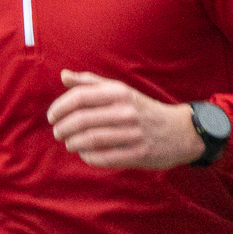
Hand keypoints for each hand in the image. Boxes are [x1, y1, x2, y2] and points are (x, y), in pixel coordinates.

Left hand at [46, 71, 203, 169]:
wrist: (180, 131)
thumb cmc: (142, 109)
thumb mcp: (120, 90)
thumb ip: (91, 83)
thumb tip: (63, 75)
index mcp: (119, 93)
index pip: (80, 97)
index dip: (59, 108)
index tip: (52, 117)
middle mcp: (126, 111)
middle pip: (82, 120)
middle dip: (62, 128)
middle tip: (58, 133)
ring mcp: (133, 133)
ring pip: (90, 140)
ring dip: (72, 143)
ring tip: (69, 143)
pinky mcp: (138, 154)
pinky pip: (103, 158)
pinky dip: (88, 157)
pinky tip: (84, 154)